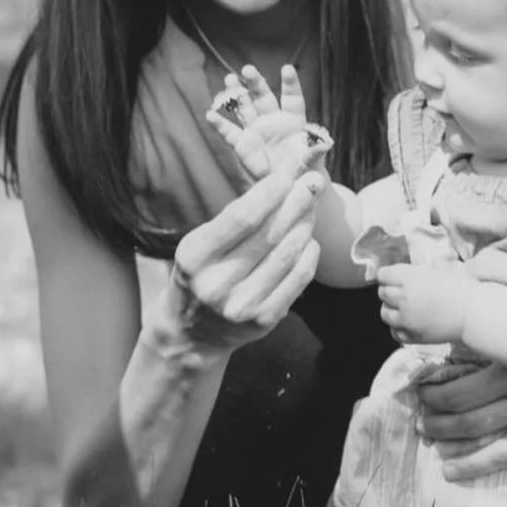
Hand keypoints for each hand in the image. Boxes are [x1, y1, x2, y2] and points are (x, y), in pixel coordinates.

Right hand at [166, 166, 323, 352]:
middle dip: (296, 202)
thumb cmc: (200, 275)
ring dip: (305, 224)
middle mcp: (216, 284)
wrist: (193, 333)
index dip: (271, 191)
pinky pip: (299, 278)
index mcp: (194, 257)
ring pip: (288, 254)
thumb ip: (233, 219)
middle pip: (270, 233)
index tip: (289, 173)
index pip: (241, 217)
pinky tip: (308, 239)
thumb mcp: (200, 244)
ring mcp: (242, 305)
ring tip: (310, 206)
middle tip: (312, 182)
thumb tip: (281, 180)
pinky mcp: (265, 319)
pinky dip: (308, 252)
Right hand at [205, 65, 330, 184]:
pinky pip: (229, 132)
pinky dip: (219, 124)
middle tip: (247, 69)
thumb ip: (315, 151)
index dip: (290, 84)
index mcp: (293, 120)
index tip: (287, 68)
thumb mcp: (312, 161)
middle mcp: (273, 120)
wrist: (288, 184)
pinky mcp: (243, 144)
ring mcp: (256, 130)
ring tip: (229, 79)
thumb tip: (326, 143)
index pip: (292, 98)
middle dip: (255, 83)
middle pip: (263, 97)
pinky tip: (210, 114)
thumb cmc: (305, 169)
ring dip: (236, 94)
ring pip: (244, 108)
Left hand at [376, 263, 476, 345]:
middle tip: (400, 291)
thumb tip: (411, 270)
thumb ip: (421, 270)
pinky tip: (406, 323)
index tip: (392, 277)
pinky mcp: (413, 336)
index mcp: (411, 278)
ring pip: (384, 313)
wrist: (475, 313)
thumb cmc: (463, 288)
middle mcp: (405, 298)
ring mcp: (407, 319)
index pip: (383, 275)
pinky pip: (395, 332)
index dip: (387, 275)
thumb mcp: (441, 270)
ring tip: (402, 307)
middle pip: (382, 293)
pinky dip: (397, 328)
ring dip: (390, 309)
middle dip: (389, 290)